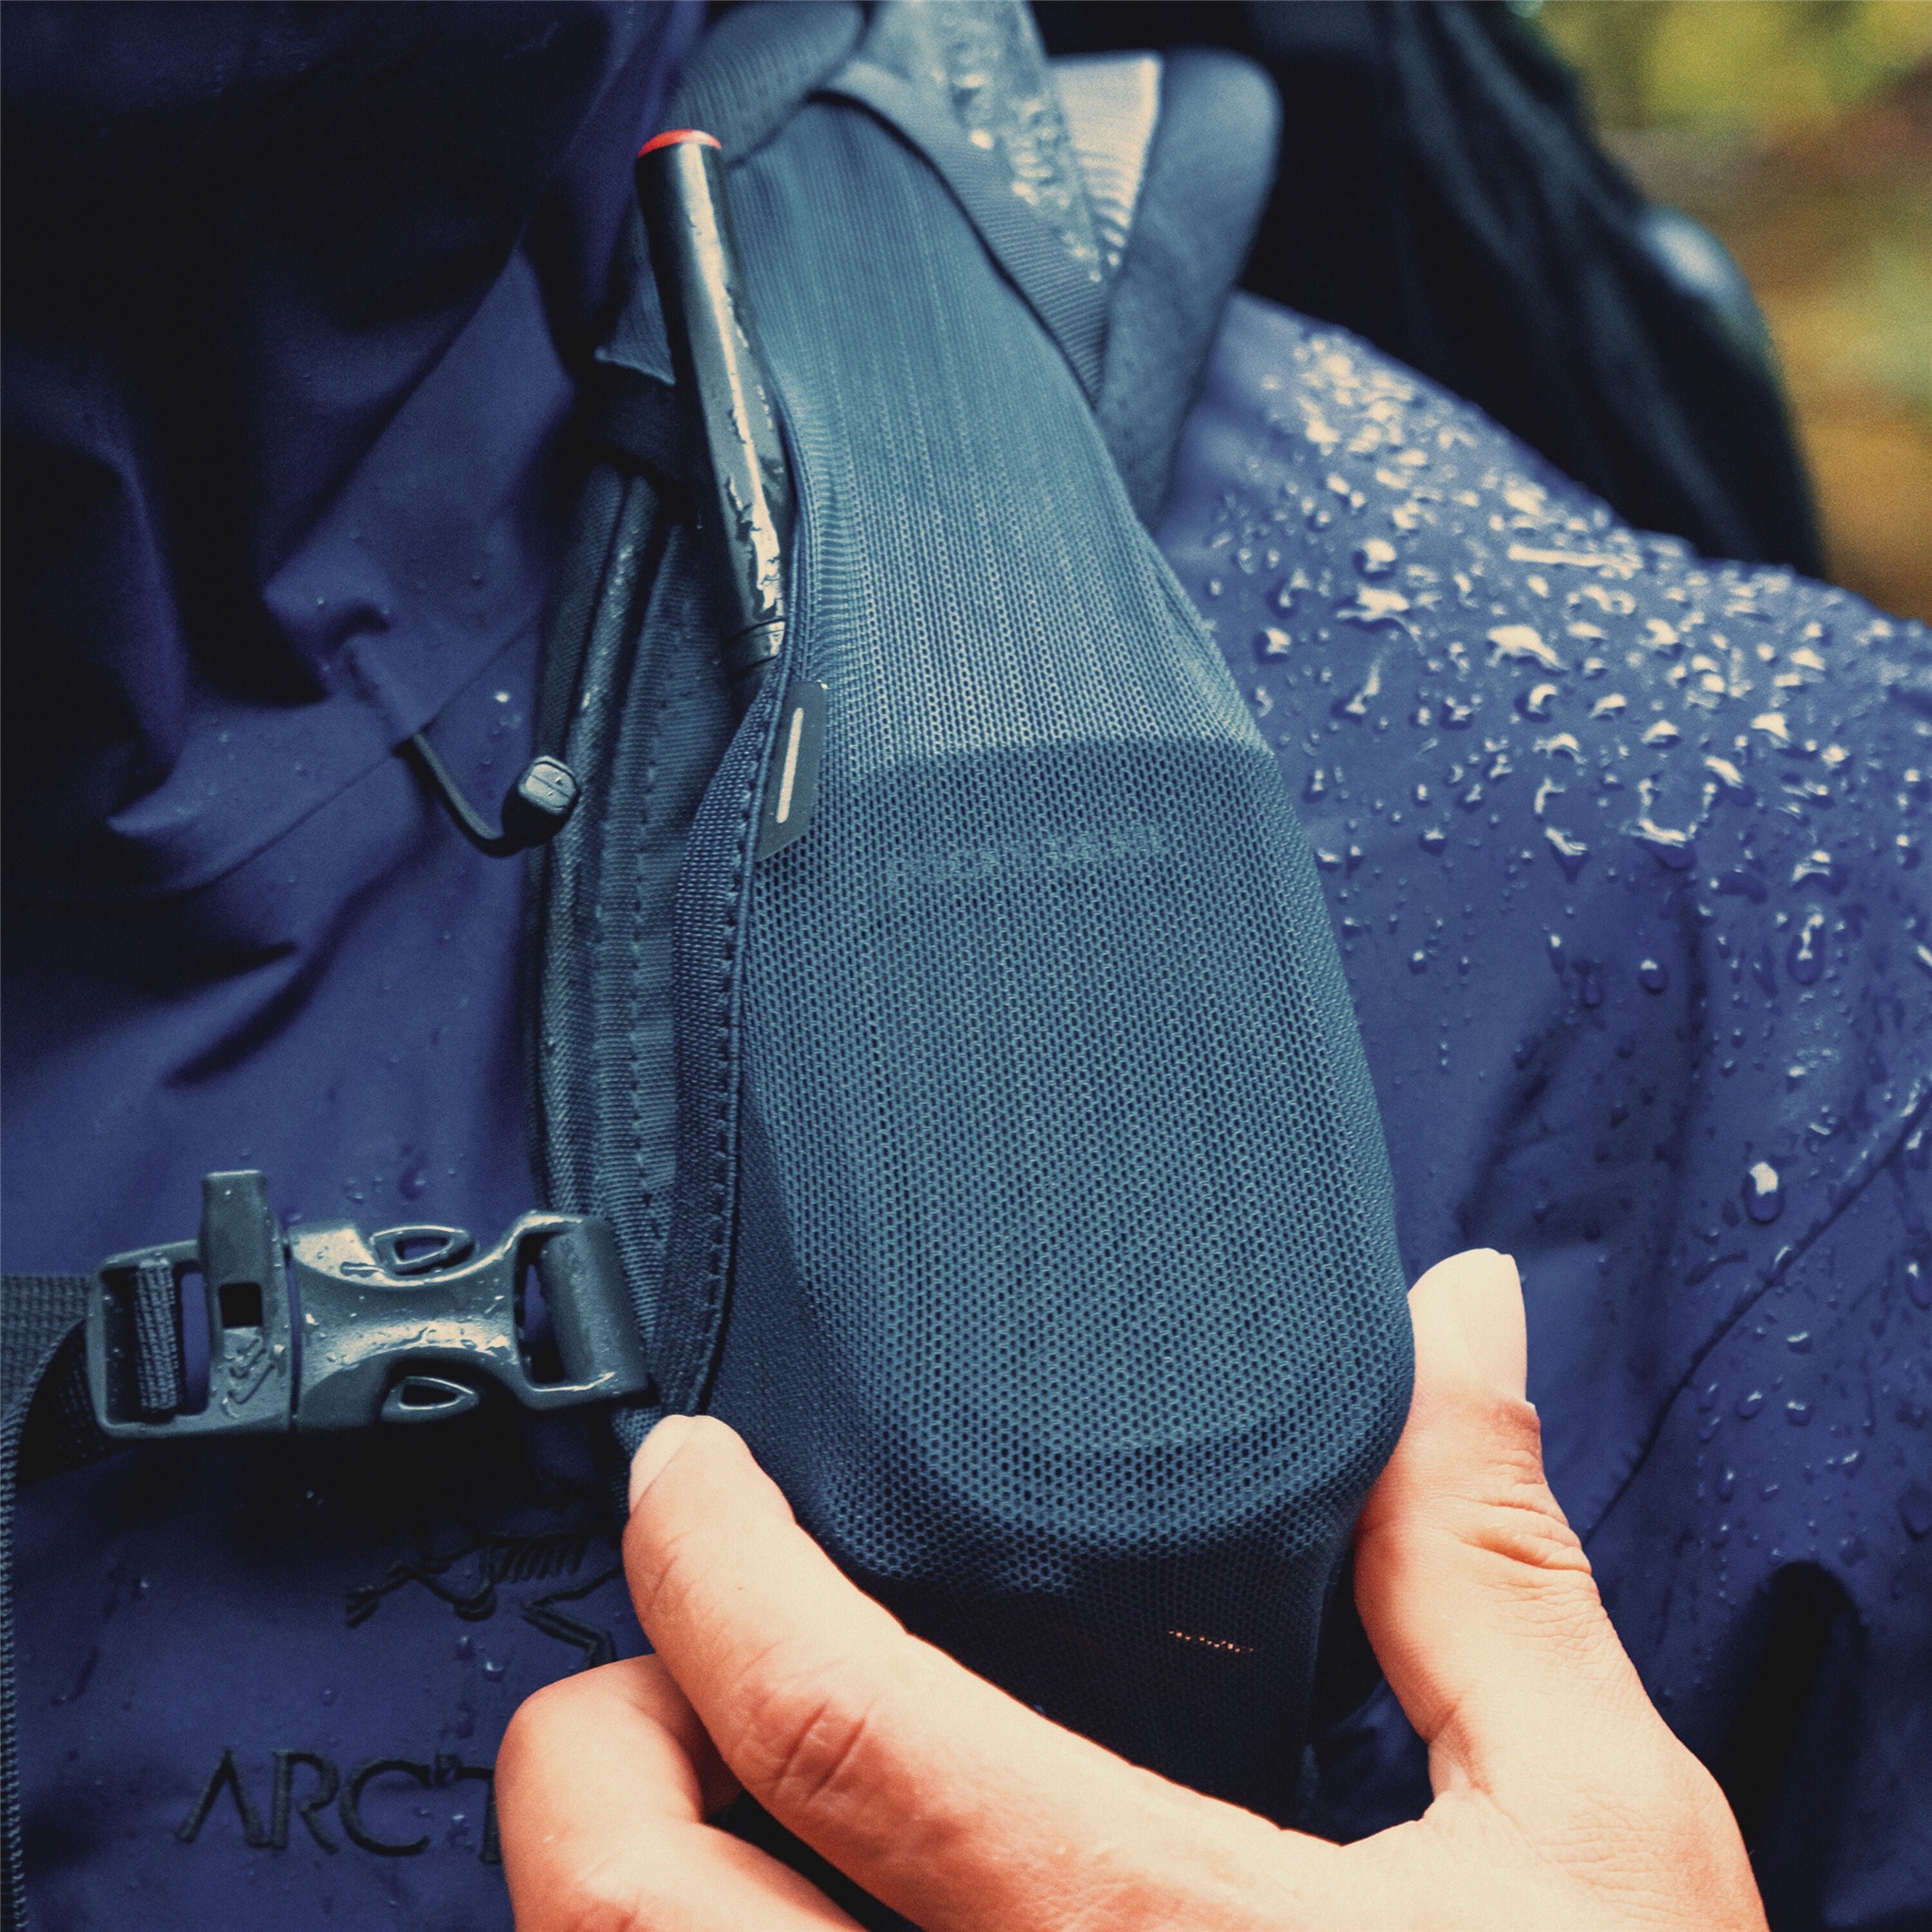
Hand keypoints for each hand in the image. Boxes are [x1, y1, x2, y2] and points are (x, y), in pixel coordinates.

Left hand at [496, 1251, 1765, 1928]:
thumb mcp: (1595, 1833)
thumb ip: (1479, 1558)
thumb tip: (1451, 1315)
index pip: (841, 1726)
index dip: (712, 1563)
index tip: (683, 1468)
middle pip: (631, 1917)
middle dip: (583, 1748)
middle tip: (649, 1652)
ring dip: (606, 1888)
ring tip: (690, 1785)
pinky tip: (771, 1917)